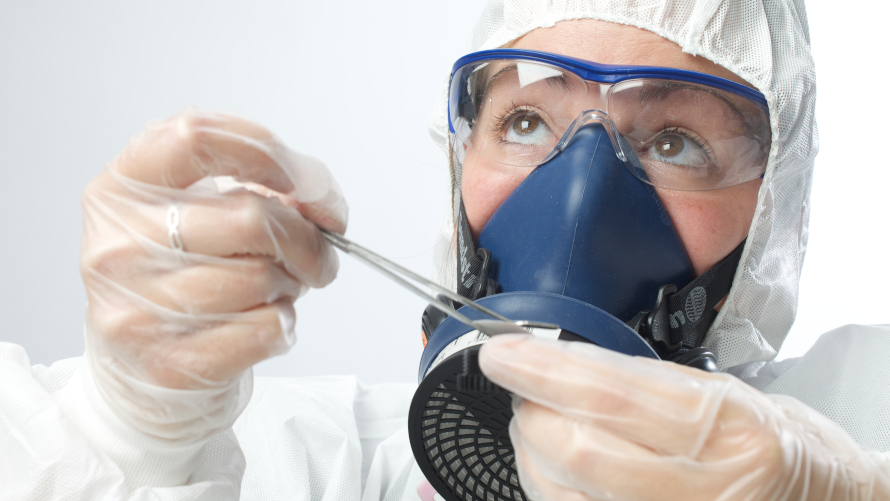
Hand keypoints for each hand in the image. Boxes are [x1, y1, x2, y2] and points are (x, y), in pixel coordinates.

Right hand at [80, 108, 345, 440]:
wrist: (143, 370)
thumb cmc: (184, 276)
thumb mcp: (199, 210)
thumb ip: (257, 184)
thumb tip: (319, 199)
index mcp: (120, 187)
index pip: (196, 137)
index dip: (267, 153)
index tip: (303, 183)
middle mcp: (117, 245)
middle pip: (250, 216)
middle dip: (306, 236)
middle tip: (315, 253)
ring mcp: (137, 309)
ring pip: (263, 276)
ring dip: (292, 282)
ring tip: (274, 288)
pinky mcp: (170, 363)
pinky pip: (267, 328)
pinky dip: (284, 323)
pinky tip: (260, 320)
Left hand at [479, 335, 889, 500]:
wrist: (814, 496)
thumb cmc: (765, 438)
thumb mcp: (715, 389)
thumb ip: (637, 380)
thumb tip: (557, 364)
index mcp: (722, 423)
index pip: (607, 392)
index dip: (541, 371)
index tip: (501, 354)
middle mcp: (702, 483)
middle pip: (577, 449)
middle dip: (531, 413)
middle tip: (522, 388)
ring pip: (565, 493)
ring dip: (531, 454)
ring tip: (537, 426)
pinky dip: (548, 489)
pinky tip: (550, 467)